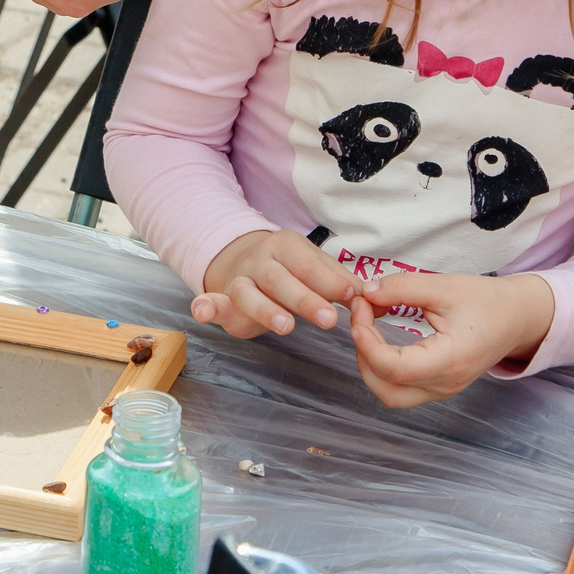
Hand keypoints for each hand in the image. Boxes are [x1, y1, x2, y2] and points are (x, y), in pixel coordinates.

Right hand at [195, 230, 354, 337]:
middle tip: (329, 319)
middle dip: (305, 299)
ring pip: (248, 293)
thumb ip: (339, 281)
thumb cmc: (287, 269)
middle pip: (280, 279)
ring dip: (265, 310)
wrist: (239, 260)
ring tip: (286, 327)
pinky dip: (205, 307)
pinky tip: (203, 312)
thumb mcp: (312, 266)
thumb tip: (370, 299)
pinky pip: (209, 301)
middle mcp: (260, 260)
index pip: (309, 264)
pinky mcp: (222, 300)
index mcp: (286, 246)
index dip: (331, 281)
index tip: (352, 298)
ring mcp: (238, 279)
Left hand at [345, 272, 553, 407]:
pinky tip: (380, 339)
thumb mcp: (444, 286)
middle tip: (361, 315)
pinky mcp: (440, 387)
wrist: (517, 318)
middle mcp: (446, 384)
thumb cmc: (486, 301)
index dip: (367, 341)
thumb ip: (402, 288)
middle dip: (363, 353)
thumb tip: (366, 292)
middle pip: (387, 389)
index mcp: (450, 360)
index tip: (361, 307)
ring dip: (370, 365)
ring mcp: (444, 390)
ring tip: (367, 329)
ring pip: (391, 395)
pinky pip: (402, 390)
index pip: (395, 368)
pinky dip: (383, 368)